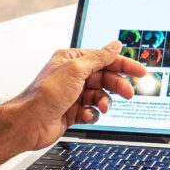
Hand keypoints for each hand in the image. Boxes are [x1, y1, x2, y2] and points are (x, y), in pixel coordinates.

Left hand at [11, 40, 146, 150]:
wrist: (30, 123)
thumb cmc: (46, 94)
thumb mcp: (76, 70)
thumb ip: (99, 58)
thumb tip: (115, 45)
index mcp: (71, 60)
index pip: (103, 59)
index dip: (123, 65)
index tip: (140, 71)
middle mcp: (72, 76)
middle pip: (104, 77)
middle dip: (117, 85)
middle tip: (128, 94)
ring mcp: (72, 94)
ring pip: (100, 95)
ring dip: (104, 101)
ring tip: (104, 106)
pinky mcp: (72, 112)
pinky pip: (92, 111)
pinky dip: (93, 113)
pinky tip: (87, 115)